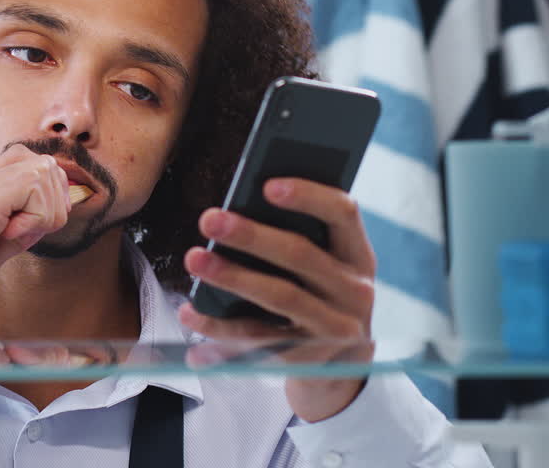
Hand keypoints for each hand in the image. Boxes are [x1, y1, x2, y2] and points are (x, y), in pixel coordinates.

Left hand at [177, 177, 376, 421]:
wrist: (342, 363)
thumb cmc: (319, 292)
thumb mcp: (326, 263)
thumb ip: (301, 233)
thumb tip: (244, 201)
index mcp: (358, 254)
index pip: (343, 213)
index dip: (308, 196)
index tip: (267, 185)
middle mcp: (355, 290)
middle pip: (302, 255)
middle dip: (252, 235)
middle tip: (209, 218)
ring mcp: (334, 327)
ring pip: (280, 296)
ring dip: (233, 276)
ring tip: (195, 258)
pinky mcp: (308, 358)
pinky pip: (259, 339)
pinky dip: (220, 328)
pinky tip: (190, 313)